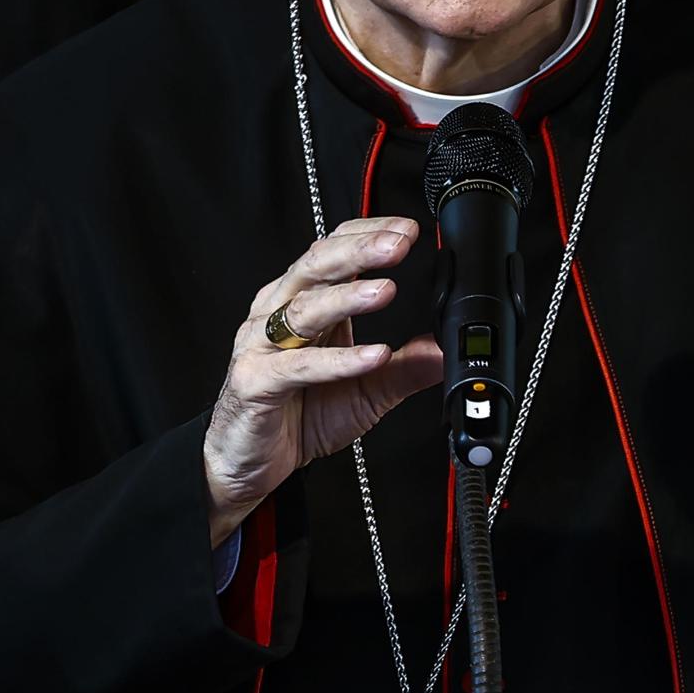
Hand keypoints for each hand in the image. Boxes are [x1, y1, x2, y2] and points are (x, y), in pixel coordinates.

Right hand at [203, 217, 443, 545]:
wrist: (247, 462)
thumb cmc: (297, 415)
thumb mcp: (366, 391)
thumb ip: (405, 368)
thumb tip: (446, 350)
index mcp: (305, 302)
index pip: (333, 248)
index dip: (367, 233)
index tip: (408, 230)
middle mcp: (279, 312)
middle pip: (317, 265)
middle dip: (360, 250)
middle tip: (400, 244)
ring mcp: (262, 345)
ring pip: (304, 308)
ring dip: (348, 297)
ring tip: (387, 290)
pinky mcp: (255, 381)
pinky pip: (298, 367)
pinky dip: (338, 360)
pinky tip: (372, 355)